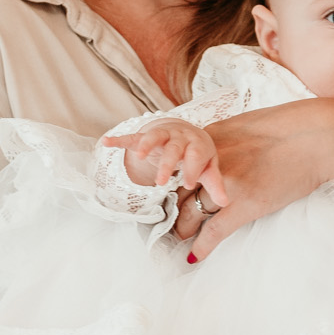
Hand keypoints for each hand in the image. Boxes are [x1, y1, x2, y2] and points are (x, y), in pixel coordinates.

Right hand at [102, 119, 227, 206]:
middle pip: (174, 148)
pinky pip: (132, 137)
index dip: (193, 169)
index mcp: (197, 143)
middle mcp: (179, 136)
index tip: (189, 184)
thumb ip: (215, 185)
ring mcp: (161, 134)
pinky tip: (106, 143)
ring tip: (139, 156)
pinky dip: (119, 140)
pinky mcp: (145, 136)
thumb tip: (227, 203)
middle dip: (168, 164)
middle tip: (163, 182)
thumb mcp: (208, 168)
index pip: (196, 155)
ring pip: (153, 137)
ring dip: (146, 145)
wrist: (184, 132)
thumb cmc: (198, 155)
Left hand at [173, 98, 333, 255]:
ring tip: (181, 238)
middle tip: (171, 222)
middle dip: (173, 209)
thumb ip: (225, 142)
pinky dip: (202, 246)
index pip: (179, 167)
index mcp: (212, 140)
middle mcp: (212, 161)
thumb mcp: (247, 125)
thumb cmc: (293, 128)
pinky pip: (215, 231)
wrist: (320, 137)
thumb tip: (215, 157)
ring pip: (191, 214)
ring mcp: (228, 184)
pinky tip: (194, 256)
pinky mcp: (246, 204)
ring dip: (184, 230)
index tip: (171, 196)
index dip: (173, 185)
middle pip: (179, 191)